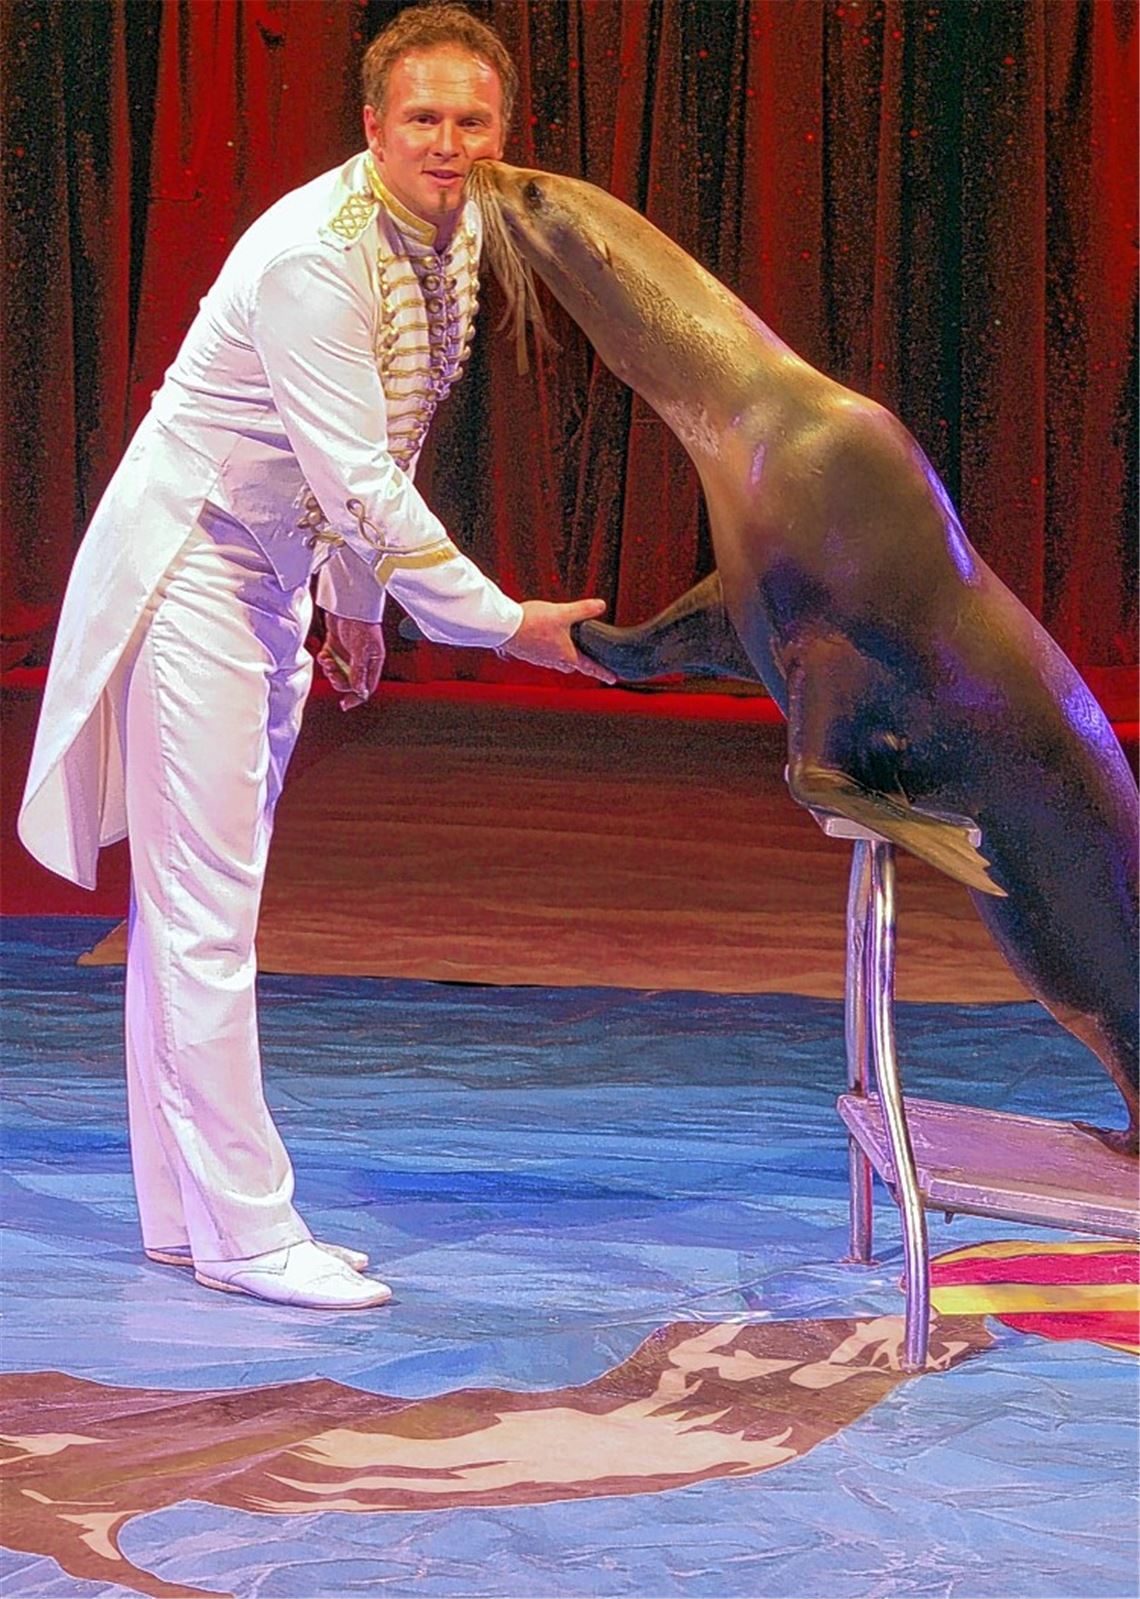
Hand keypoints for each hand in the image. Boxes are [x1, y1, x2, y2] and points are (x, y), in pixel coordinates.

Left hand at [317, 614, 386, 709]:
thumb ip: (359, 672)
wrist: (348, 603)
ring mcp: (347, 653)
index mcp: (373, 662)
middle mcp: (361, 660)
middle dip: (339, 680)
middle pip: (349, 681)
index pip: (367, 686)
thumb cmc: (362, 622)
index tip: (345, 704)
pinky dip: (324, 660)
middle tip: (333, 673)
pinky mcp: (335, 645)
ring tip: (327, 660)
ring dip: (330, 670)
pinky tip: (324, 654)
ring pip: (337, 672)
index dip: (357, 697)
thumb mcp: (362, 650)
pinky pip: (328, 661)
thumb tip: (359, 691)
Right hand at [497, 599, 616, 683]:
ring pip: (556, 661)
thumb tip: (600, 606)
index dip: (603, 672)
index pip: (590, 667)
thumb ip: (583, 609)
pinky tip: (544, 641)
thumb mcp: (563, 613)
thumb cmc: (532, 623)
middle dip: (581, 664)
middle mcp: (553, 660)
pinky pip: (543, 655)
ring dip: (563, 657)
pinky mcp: (527, 653)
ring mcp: (539, 658)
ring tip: (566, 649)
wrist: (505, 627)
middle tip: (588, 662)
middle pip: (572, 665)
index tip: (613, 679)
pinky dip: (547, 650)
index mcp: (565, 655)